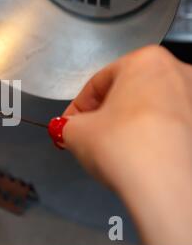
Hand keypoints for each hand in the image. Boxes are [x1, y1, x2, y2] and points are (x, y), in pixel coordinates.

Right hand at [62, 45, 191, 244]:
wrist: (164, 185)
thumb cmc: (127, 147)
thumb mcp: (75, 132)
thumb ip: (67, 125)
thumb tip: (68, 128)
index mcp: (145, 60)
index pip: (98, 81)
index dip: (78, 106)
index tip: (69, 122)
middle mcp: (177, 73)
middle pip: (126, 92)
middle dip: (104, 114)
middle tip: (87, 135)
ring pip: (148, 108)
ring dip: (126, 125)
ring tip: (110, 149)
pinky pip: (165, 126)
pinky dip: (148, 137)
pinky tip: (134, 156)